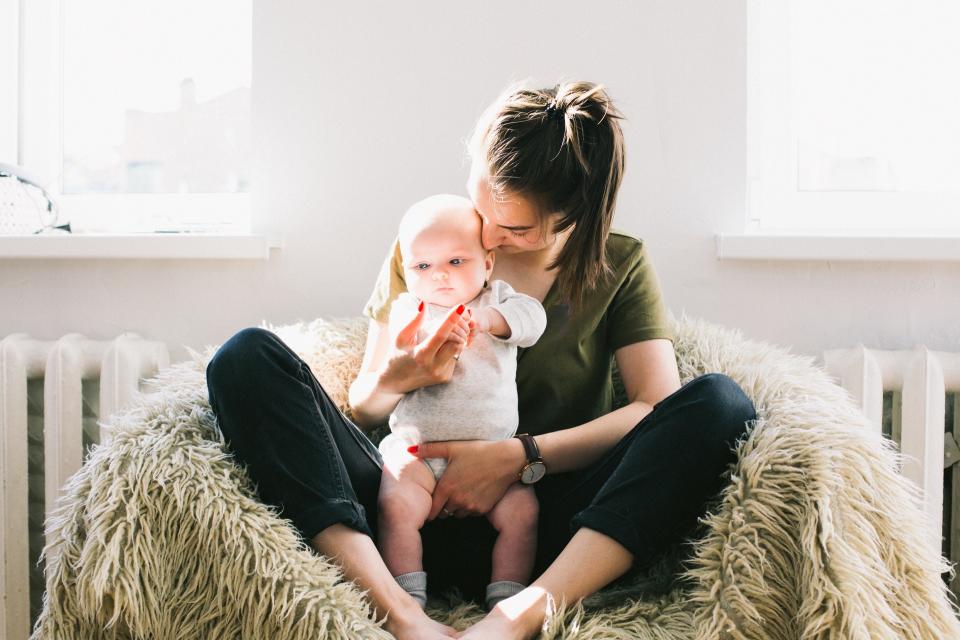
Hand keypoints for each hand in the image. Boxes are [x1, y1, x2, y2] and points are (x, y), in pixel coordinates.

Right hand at [380, 303, 470, 393]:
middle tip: (454, 320)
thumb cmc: (396, 355)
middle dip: (457, 329)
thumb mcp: (400, 338)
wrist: (395, 382)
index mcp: (421, 355)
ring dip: (454, 339)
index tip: (461, 307)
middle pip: (456, 342)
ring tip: (443, 336)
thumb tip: (424, 304)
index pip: (440, 335)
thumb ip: (413, 322)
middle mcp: (433, 367)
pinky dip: (450, 349)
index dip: (451, 320)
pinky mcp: (446, 378)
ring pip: (457, 349)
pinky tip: (439, 350)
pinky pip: (455, 358)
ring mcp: (441, 374)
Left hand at [411, 439, 526, 519]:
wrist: (507, 460)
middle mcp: (457, 500)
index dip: (429, 508)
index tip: (430, 505)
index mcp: (447, 487)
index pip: (431, 509)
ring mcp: (471, 506)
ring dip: (456, 508)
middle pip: (443, 514)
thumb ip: (430, 449)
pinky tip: (473, 494)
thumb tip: (410, 450)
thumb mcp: (453, 447)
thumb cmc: (479, 451)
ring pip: (457, 515)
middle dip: (442, 507)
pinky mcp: (483, 509)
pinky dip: (469, 508)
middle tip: (446, 496)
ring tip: (460, 493)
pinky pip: (471, 514)